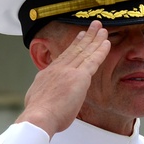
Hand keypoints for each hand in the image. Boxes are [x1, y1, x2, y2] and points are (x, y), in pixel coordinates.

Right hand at [17, 21, 109, 136]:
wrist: (39, 117)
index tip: (80, 36)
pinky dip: (100, 50)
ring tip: (101, 28)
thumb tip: (46, 97)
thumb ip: (44, 94)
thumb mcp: (36, 100)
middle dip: (86, 36)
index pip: (64, 57)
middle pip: (75, 49)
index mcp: (47, 74)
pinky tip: (107, 42)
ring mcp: (69, 71)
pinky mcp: (79, 77)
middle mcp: (58, 69)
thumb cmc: (37, 116)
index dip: (74, 46)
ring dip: (95, 39)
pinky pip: (93, 60)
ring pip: (85, 51)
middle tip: (94, 26)